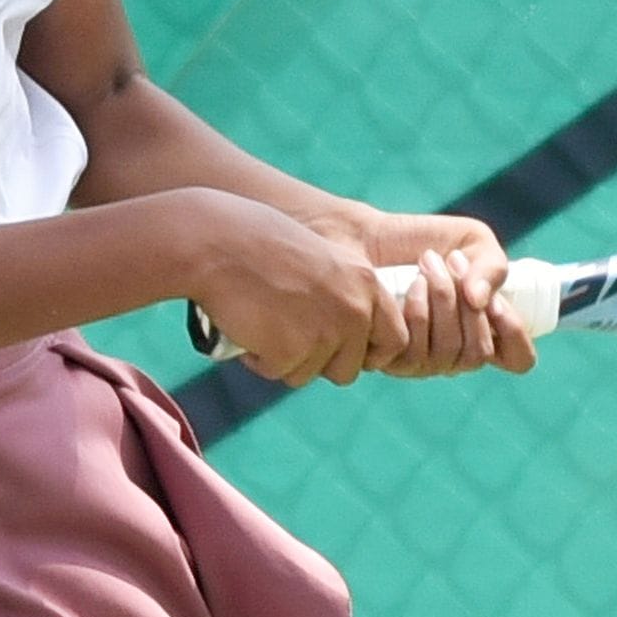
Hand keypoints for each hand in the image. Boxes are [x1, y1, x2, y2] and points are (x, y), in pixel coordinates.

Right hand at [190, 193, 409, 386]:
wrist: (220, 242)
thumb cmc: (263, 245)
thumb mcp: (324, 261)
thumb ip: (345, 296)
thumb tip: (350, 340)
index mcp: (366, 284)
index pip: (396, 340)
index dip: (369, 354)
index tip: (344, 352)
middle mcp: (354, 310)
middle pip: (349, 369)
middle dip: (318, 362)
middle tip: (288, 336)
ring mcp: (325, 333)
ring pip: (309, 374)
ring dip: (285, 359)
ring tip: (264, 321)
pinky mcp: (292, 352)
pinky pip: (277, 372)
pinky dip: (260, 359)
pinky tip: (248, 326)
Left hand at [352, 209, 538, 378]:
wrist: (371, 237)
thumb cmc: (427, 241)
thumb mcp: (474, 242)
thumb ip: (493, 266)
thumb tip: (480, 301)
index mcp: (484, 330)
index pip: (518, 359)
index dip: (515, 336)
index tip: (497, 302)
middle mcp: (455, 354)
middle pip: (479, 354)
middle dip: (468, 306)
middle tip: (453, 260)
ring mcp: (423, 362)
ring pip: (449, 353)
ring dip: (443, 299)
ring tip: (428, 262)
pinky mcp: (390, 359)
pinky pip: (415, 350)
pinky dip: (418, 310)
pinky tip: (410, 284)